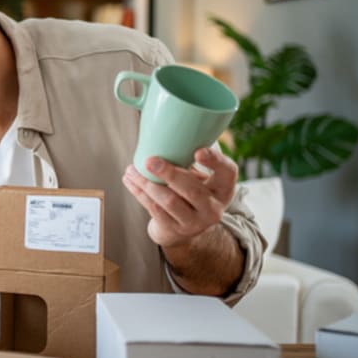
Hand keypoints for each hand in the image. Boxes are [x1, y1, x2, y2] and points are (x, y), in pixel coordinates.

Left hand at [122, 147, 237, 248]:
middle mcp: (213, 207)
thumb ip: (188, 159)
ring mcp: (195, 222)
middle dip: (169, 174)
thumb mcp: (197, 178)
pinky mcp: (175, 229)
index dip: (215, 161)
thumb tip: (167, 128)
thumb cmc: (187, 192)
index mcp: (223, 188)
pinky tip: (130, 180)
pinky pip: (155, 210)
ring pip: (169, 201)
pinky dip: (140, 193)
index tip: (198, 151)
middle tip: (150, 161)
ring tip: (132, 170)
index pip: (228, 172)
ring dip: (147, 183)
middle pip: (193, 190)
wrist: (180, 228)